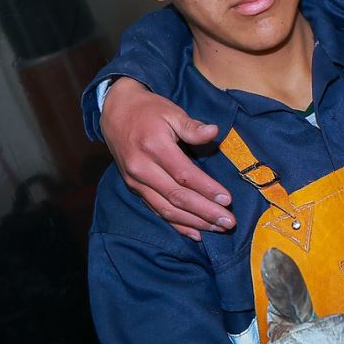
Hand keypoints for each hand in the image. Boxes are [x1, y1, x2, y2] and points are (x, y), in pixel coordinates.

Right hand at [101, 77, 231, 238]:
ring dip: (193, 222)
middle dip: (204, 212)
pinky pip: (156, 210)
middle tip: (228, 223)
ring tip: (217, 229)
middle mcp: (142, 168)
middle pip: (176, 196)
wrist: (115, 111)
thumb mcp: (171, 111)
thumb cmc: (149, 110)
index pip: (184, 174)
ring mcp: (136, 181)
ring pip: (166, 209)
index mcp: (154, 146)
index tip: (227, 200)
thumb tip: (214, 132)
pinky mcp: (134, 188)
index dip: (206, 189)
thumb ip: (192, 126)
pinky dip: (176, 224)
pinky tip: (195, 233)